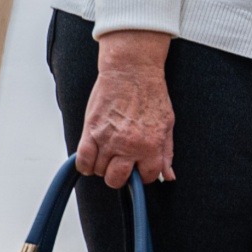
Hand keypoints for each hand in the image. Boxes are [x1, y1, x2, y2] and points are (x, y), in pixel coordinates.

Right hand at [77, 30, 175, 188]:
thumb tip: (169, 176)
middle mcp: (128, 146)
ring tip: (109, 154)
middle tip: (121, 164)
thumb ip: (166, 153)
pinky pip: (83, 161)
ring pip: (99, 171)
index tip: (140, 167)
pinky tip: (93, 158)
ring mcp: (107, 139)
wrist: (132, 72)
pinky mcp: (91, 131)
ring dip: (103, 167)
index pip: (147, 177)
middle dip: (120, 176)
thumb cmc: (151, 95)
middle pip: (117, 179)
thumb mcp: (167, 125)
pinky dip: (85, 165)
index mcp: (151, 145)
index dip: (143, 174)